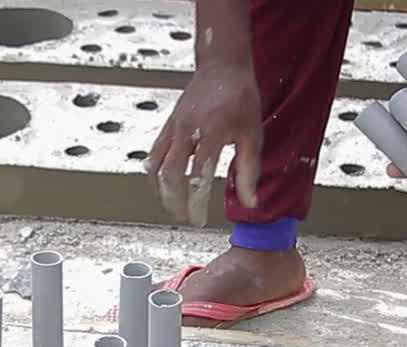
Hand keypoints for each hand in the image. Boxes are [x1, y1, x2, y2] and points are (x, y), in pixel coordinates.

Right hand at [146, 62, 260, 226]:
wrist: (223, 66)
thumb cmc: (240, 97)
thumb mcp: (252, 134)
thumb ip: (249, 170)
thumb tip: (250, 202)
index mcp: (210, 134)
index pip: (196, 177)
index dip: (195, 203)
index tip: (199, 220)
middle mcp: (186, 131)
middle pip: (169, 176)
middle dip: (174, 202)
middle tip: (184, 217)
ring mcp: (173, 127)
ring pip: (155, 166)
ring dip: (161, 190)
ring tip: (173, 204)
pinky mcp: (167, 125)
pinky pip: (153, 154)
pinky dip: (155, 173)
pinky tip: (165, 184)